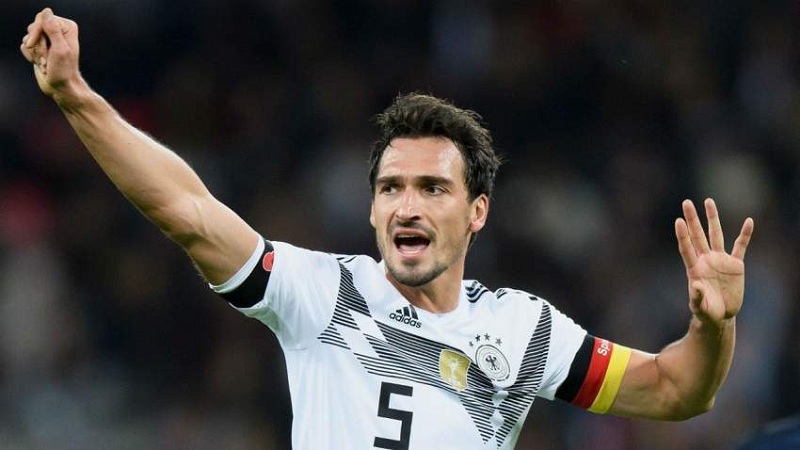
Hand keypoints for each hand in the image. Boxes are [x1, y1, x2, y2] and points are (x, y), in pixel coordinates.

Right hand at [20, 8, 80, 99]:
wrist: (60, 87)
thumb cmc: (64, 71)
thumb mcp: (60, 49)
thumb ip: (53, 30)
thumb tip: (46, 12)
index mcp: (66, 27)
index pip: (42, 18)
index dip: (36, 32)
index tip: (36, 46)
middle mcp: (57, 30)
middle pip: (33, 27)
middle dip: (37, 45)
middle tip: (47, 59)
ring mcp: (47, 39)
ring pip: (28, 37)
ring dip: (35, 53)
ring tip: (46, 64)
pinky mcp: (39, 47)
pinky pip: (24, 46)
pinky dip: (30, 56)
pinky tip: (41, 64)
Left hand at [675, 198, 753, 324]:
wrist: (720, 315)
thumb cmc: (706, 311)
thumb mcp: (699, 306)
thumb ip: (696, 296)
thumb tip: (695, 285)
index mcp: (694, 268)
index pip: (686, 248)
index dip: (682, 235)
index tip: (678, 221)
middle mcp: (706, 260)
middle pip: (697, 235)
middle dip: (692, 219)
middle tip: (686, 202)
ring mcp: (720, 260)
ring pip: (715, 235)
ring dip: (712, 219)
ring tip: (708, 201)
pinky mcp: (735, 265)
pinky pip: (740, 246)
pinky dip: (745, 235)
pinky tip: (749, 221)